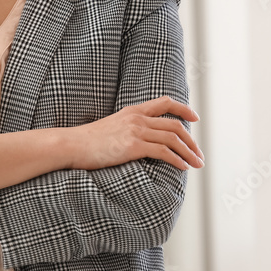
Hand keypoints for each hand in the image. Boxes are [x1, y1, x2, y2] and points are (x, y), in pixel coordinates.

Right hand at [66, 96, 203, 171]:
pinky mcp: (132, 146)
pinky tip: (183, 167)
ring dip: (189, 153)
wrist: (71, 145)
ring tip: (197, 164)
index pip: (165, 102)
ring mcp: (135, 131)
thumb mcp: (112, 127)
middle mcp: (137, 118)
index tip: (195, 119)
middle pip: (175, 125)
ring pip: (173, 139)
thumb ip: (128, 128)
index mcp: (133, 111)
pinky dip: (177, 160)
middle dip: (191, 141)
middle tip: (199, 155)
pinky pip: (163, 152)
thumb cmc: (87, 142)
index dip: (183, 109)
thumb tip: (142, 141)